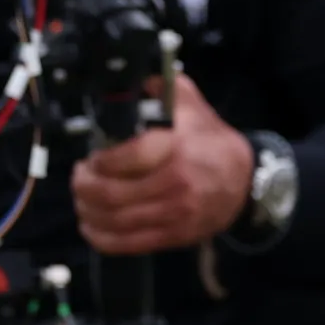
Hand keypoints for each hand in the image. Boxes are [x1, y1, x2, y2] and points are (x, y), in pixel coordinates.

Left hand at [71, 74, 254, 256]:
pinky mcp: (173, 235)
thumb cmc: (211, 141)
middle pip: (112, 194)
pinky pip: (128, 244)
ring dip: (88, 211)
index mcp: (176, 147)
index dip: (100, 161)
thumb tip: (130, 80)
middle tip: (79, 177)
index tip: (91, 157)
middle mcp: (175, 183)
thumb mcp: (192, 105)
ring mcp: (174, 213)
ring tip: (82, 200)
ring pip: (115, 220)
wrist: (245, 180)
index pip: (127, 157)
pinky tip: (91, 227)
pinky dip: (102, 238)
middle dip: (84, 187)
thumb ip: (163, 88)